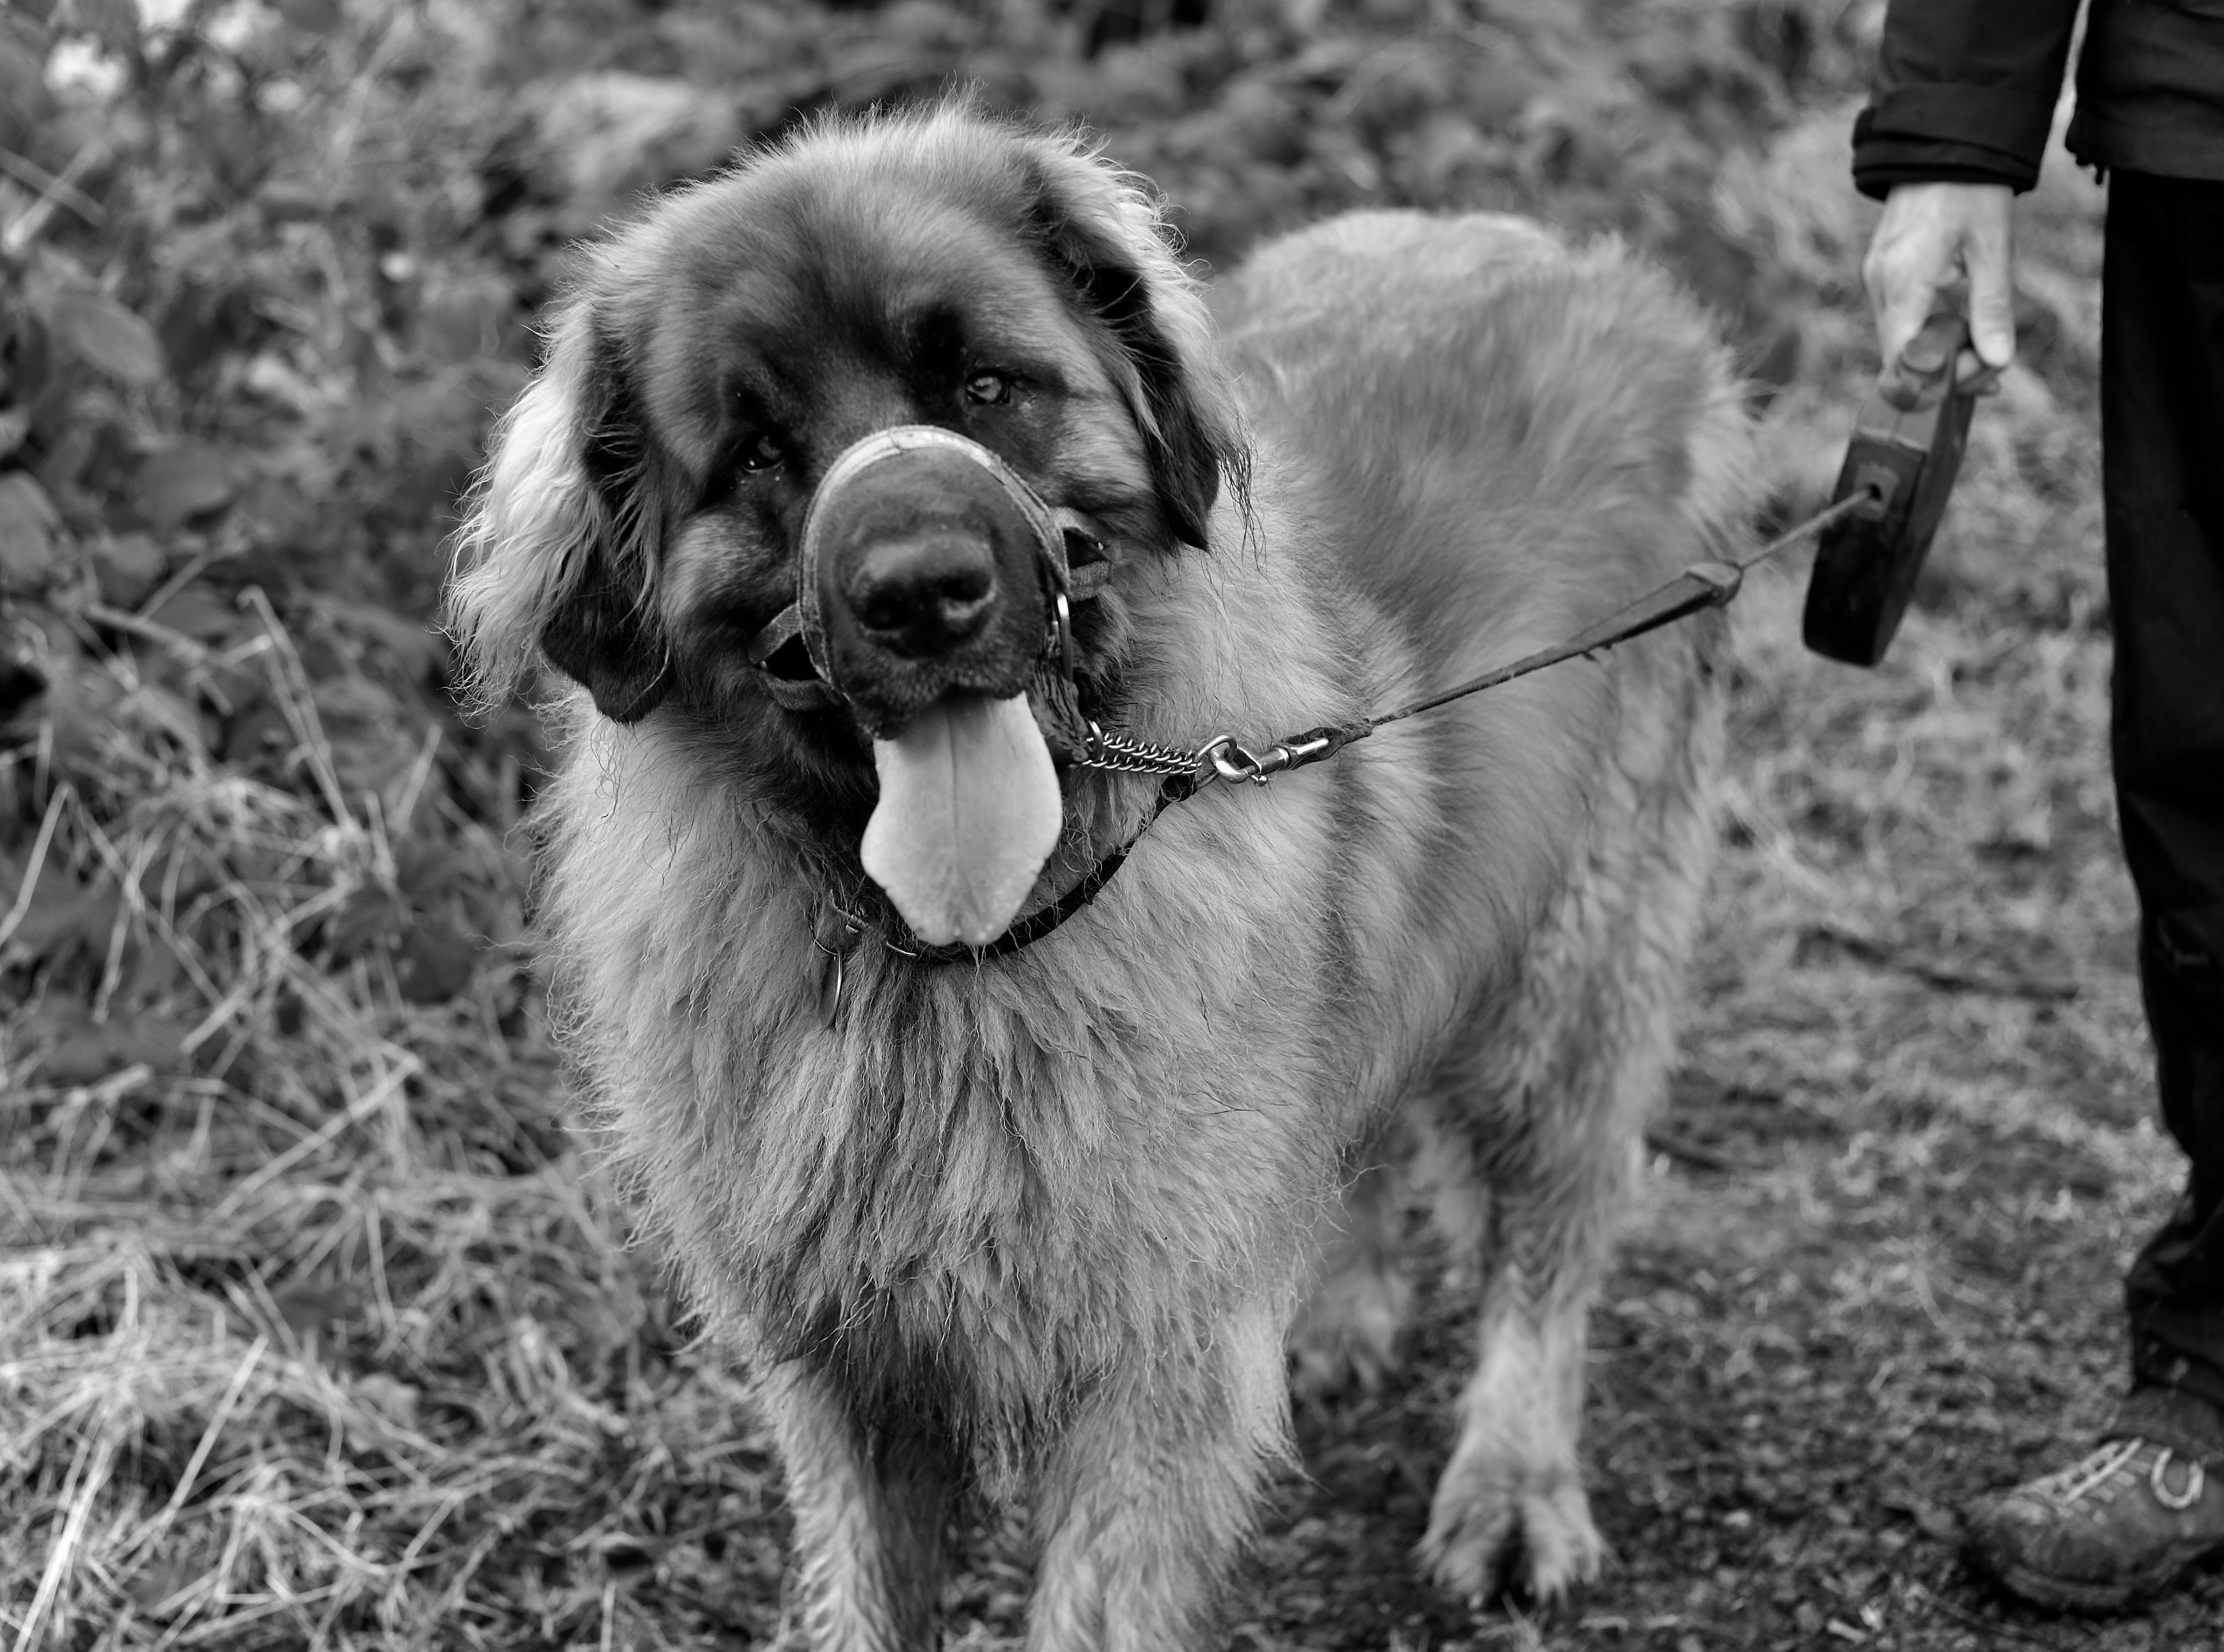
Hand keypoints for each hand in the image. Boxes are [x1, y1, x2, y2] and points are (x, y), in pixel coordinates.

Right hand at [1861, 181, 2014, 391]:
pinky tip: (1957, 329)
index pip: (1903, 358)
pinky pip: (1897, 319)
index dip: (1939, 382)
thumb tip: (1998, 363)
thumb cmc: (1973, 190)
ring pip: (1896, 341)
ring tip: (1980, 351)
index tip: (1982, 379)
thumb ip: (1992, 308)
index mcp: (1905, 279)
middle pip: (1897, 356)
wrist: (1945, 142)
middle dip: (1943, 374)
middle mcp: (1880, 283)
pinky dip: (1925, 334)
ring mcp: (1875, 278)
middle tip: (1991, 373)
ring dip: (1936, 356)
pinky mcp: (1880, 273)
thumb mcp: (1993, 248)